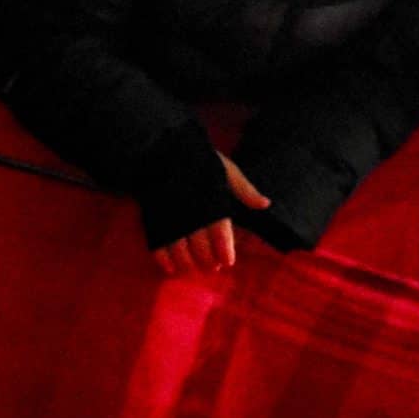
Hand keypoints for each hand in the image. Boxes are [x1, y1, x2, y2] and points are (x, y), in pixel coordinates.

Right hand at [153, 155, 270, 274]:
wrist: (160, 148)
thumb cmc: (197, 159)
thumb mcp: (226, 169)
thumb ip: (244, 190)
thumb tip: (265, 205)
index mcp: (212, 203)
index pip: (220, 234)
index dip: (224, 251)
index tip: (227, 261)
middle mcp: (192, 215)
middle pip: (200, 247)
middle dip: (207, 261)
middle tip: (212, 268)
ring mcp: (171, 219)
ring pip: (180, 251)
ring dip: (187, 264)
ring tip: (194, 269)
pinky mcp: (153, 220)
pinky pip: (157, 247)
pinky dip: (164, 261)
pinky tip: (171, 268)